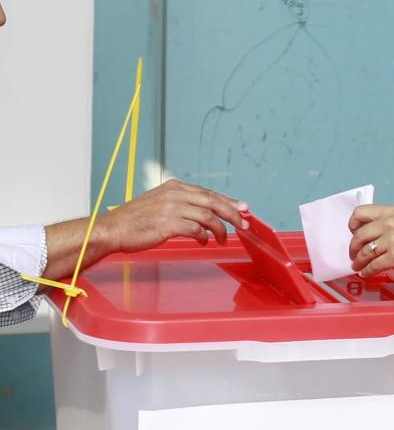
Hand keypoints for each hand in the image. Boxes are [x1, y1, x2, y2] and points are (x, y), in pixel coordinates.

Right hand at [42, 180, 249, 280]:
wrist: (112, 229)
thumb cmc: (135, 220)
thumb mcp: (159, 203)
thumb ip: (181, 204)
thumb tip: (206, 214)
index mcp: (174, 187)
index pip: (209, 193)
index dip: (229, 201)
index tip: (244, 208)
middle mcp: (175, 194)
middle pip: (213, 202)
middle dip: (233, 213)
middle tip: (245, 224)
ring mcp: (172, 208)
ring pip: (208, 216)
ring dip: (220, 229)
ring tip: (222, 239)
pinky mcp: (168, 223)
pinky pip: (196, 230)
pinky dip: (203, 237)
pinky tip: (203, 242)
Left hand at [348, 204, 393, 277]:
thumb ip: (386, 222)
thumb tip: (368, 234)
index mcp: (390, 212)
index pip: (360, 213)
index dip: (353, 225)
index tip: (353, 233)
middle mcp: (388, 224)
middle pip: (359, 236)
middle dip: (353, 248)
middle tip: (353, 254)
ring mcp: (391, 240)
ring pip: (364, 253)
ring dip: (358, 261)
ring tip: (358, 266)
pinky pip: (373, 266)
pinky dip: (366, 271)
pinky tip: (365, 273)